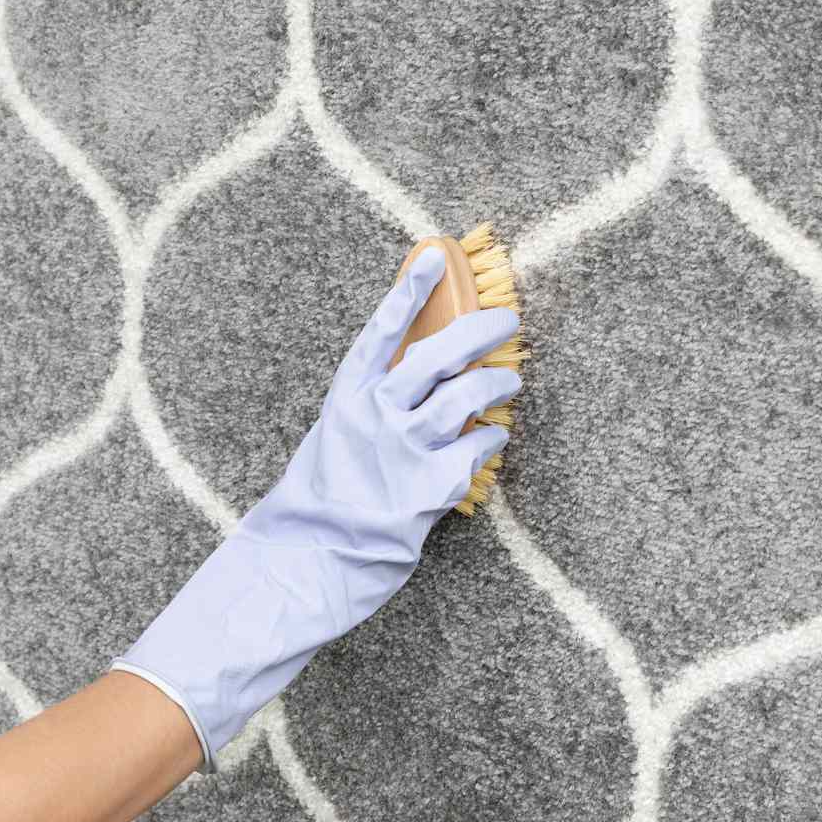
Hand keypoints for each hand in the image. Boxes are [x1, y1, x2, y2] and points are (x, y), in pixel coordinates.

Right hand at [114, 248, 521, 769]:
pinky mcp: (433, 484)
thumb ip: (371, 414)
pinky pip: (481, 447)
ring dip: (500, 382)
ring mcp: (405, 447)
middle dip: (481, 328)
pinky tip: (495, 441)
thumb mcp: (334, 443)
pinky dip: (494, 439)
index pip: (381, 331)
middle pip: (439, 353)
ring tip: (513, 379)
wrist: (309, 563)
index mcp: (346, 399)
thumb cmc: (317, 508)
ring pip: (469, 394)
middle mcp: (376, 414)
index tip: (434, 258)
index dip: (409, 292)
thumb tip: (416, 391)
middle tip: (508, 317)